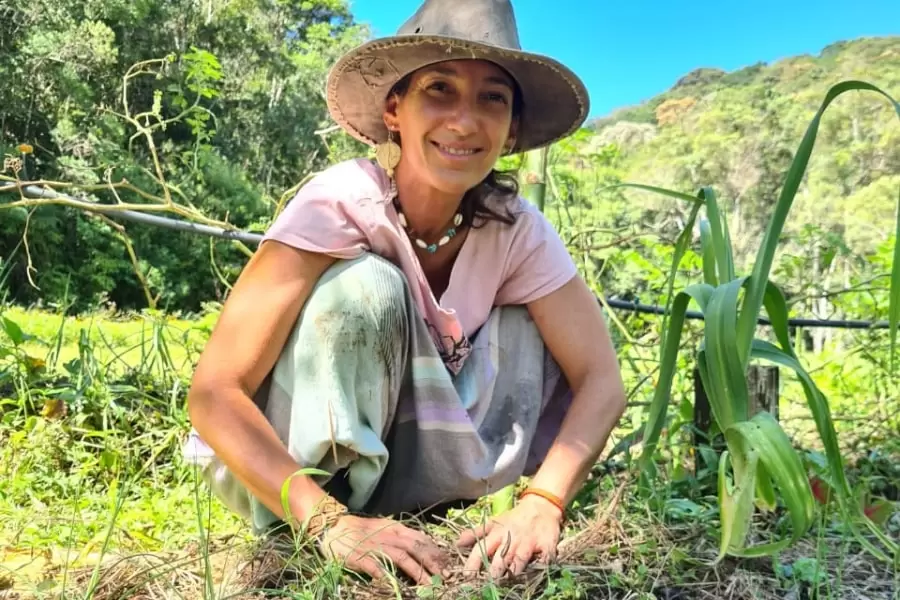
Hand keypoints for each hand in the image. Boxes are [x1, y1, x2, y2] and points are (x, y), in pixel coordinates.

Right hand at [318, 514, 448, 585]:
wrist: (333, 527)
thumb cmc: (361, 530)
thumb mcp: (385, 528)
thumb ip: (402, 537)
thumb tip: (423, 547)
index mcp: (395, 529)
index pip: (420, 539)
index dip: (436, 552)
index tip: (448, 564)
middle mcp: (388, 536)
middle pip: (415, 548)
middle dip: (433, 563)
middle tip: (445, 577)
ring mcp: (375, 546)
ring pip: (402, 558)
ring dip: (417, 572)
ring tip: (429, 585)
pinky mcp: (360, 557)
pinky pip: (376, 567)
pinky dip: (387, 577)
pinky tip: (396, 587)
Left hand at [456, 495, 562, 578]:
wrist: (541, 506)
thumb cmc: (514, 518)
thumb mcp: (494, 523)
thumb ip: (476, 533)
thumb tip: (457, 543)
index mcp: (497, 534)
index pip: (482, 548)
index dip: (474, 563)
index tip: (467, 576)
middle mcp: (512, 539)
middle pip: (501, 557)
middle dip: (495, 571)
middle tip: (490, 581)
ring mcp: (529, 543)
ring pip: (519, 560)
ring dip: (513, 571)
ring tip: (508, 580)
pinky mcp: (546, 546)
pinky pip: (543, 560)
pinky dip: (538, 568)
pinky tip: (533, 574)